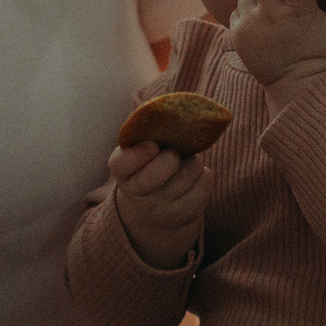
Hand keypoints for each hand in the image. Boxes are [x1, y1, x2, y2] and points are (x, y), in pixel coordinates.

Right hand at [108, 140, 209, 269]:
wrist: (154, 205)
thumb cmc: (149, 165)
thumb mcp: (139, 151)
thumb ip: (148, 134)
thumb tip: (175, 111)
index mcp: (122, 174)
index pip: (122, 165)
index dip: (139, 153)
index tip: (153, 145)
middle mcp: (138, 196)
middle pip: (157, 173)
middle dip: (171, 157)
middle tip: (173, 153)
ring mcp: (162, 209)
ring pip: (186, 175)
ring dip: (192, 162)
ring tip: (186, 161)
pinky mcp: (185, 214)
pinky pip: (203, 185)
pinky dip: (204, 174)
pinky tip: (195, 175)